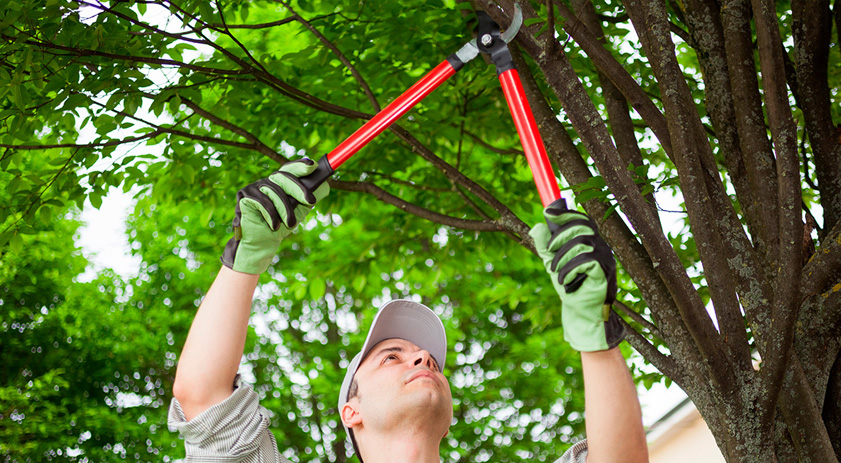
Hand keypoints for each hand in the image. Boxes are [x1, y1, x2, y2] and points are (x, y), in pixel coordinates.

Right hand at [221, 158, 329, 273]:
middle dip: (299, 189)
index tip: (313, 165)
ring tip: (289, 224)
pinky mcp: (244, 195)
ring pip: (274, 191)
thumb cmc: (279, 227)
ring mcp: (254, 187)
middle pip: (283, 177)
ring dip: (284, 210)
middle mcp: (266, 181)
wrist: (260, 244)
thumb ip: (307, 199)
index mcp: (279, 184)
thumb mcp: (298, 212)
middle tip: (311, 201)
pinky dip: (270, 215)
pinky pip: (261, 201)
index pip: (290, 169)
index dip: (300, 165)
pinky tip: (273, 225)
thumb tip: (325, 186)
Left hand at [529, 200, 623, 350]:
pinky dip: (570, 269)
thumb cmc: (569, 287)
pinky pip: (586, 261)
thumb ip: (545, 246)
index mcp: (590, 242)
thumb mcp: (552, 263)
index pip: (582, 220)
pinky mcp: (605, 273)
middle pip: (581, 227)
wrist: (579, 312)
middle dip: (560, 237)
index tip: (548, 213)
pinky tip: (565, 281)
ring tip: (556, 272)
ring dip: (562, 257)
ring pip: (582, 243)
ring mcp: (605, 259)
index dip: (566, 214)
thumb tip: (537, 226)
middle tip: (549, 252)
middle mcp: (601, 247)